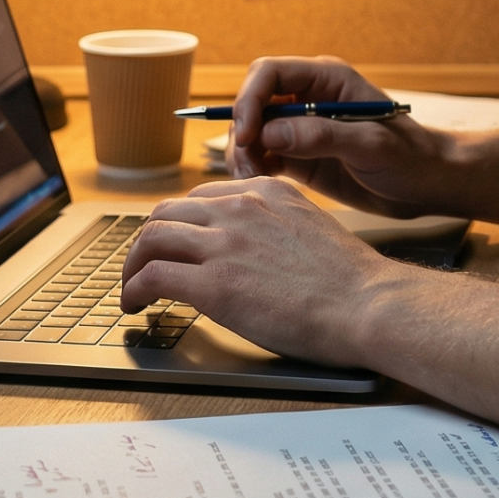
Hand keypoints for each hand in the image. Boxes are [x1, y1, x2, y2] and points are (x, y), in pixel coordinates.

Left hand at [119, 177, 415, 365]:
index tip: (171, 245)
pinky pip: (152, 277)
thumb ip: (273, 226)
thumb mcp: (309, 226)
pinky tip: (135, 305)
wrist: (368, 304)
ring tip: (130, 290)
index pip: (198, 198)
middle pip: (165, 213)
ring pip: (149, 240)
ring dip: (131, 266)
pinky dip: (132, 291)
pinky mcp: (214, 283)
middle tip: (141, 267)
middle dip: (145, 242)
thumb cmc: (351, 281)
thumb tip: (250, 249)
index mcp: (264, 191)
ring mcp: (224, 243)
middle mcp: (239, 208)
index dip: (176, 224)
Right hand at [227, 56, 453, 215]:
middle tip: (246, 165)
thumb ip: (322, 135)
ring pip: (254, 131)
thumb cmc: (411, 157)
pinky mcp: (300, 156)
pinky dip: (255, 168)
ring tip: (253, 179)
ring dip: (245, 153)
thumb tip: (270, 134)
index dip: (249, 99)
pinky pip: (264, 155)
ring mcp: (302, 127)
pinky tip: (264, 184)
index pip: (269, 73)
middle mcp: (308, 98)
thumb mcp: (371, 145)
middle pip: (254, 101)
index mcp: (327, 79)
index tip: (248, 135)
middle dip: (243, 130)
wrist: (428, 185)